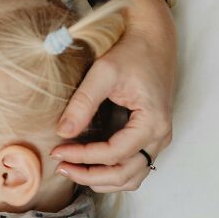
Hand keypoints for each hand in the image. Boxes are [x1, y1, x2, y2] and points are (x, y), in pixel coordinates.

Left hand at [51, 0, 176, 190]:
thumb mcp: (103, 72)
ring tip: (72, 170)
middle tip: (61, 167)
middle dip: (89, 175)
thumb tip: (62, 132)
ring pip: (131, 178)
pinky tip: (88, 165)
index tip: (57, 151)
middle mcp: (161, 135)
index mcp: (153, 122)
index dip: (83, 157)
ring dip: (101, 179)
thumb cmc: (132, 51)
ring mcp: (158, 139)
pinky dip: (112, 173)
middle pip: (124, 174)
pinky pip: (134, 167)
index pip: (113, 154)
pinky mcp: (152, 137)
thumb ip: (83, 103)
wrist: (154, 37)